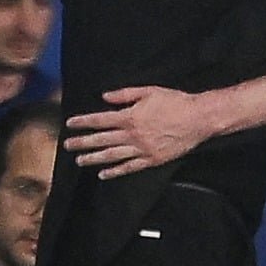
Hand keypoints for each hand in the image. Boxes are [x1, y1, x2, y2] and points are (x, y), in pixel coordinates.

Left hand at [63, 86, 212, 178]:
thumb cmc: (175, 102)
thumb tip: (105, 97)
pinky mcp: (151, 160)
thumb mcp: (149, 91)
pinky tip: (103, 174)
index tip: (70, 124)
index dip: (84, 122)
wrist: (198, 119)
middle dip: (82, 142)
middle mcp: (132, 135)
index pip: (100, 120)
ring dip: (94, 158)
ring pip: (112, 156)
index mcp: (130, 117)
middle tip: (67, 145)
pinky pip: (129, 167)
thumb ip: (125, 94)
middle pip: (102, 140)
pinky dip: (115, 171)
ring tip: (79, 161)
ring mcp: (141, 150)